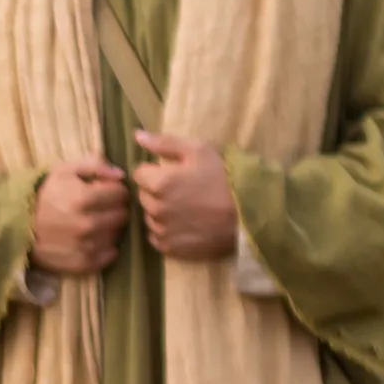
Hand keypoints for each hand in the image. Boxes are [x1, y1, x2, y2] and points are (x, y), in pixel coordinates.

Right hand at [28, 157, 129, 275]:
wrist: (17, 225)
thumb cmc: (44, 195)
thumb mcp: (64, 170)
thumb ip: (94, 165)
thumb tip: (121, 175)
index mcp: (83, 198)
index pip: (120, 193)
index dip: (116, 190)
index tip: (107, 192)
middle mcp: (86, 224)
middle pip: (121, 215)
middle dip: (115, 209)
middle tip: (103, 208)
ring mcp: (84, 246)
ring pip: (115, 235)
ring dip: (110, 229)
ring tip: (97, 224)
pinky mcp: (80, 263)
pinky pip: (107, 257)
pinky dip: (106, 249)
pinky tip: (97, 241)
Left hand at [131, 130, 241, 260]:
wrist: (247, 214)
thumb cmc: (224, 178)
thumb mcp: (199, 150)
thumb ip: (164, 143)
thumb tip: (137, 135)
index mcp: (159, 183)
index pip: (139, 174)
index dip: (154, 171)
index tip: (172, 173)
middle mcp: (155, 209)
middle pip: (143, 196)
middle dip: (156, 191)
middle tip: (181, 190)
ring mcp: (162, 230)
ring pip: (149, 216)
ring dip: (160, 211)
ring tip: (185, 207)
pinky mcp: (170, 248)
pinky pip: (157, 237)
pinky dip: (165, 230)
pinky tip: (183, 224)